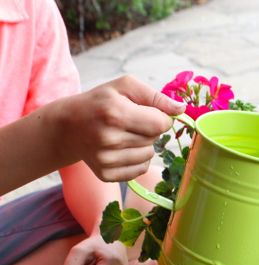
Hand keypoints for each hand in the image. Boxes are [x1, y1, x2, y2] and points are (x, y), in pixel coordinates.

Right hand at [51, 75, 185, 181]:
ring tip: (124, 135)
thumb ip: (156, 96)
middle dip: (149, 130)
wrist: (68, 126)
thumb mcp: (124, 87)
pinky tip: (121, 149)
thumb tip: (181, 109)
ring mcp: (106, 159)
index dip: (161, 117)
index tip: (149, 113)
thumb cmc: (100, 103)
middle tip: (130, 123)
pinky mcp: (106, 174)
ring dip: (144, 145)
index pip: (160, 123)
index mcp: (115, 113)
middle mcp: (109, 138)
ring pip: (149, 155)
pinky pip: (140, 169)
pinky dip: (137, 160)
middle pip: (155, 139)